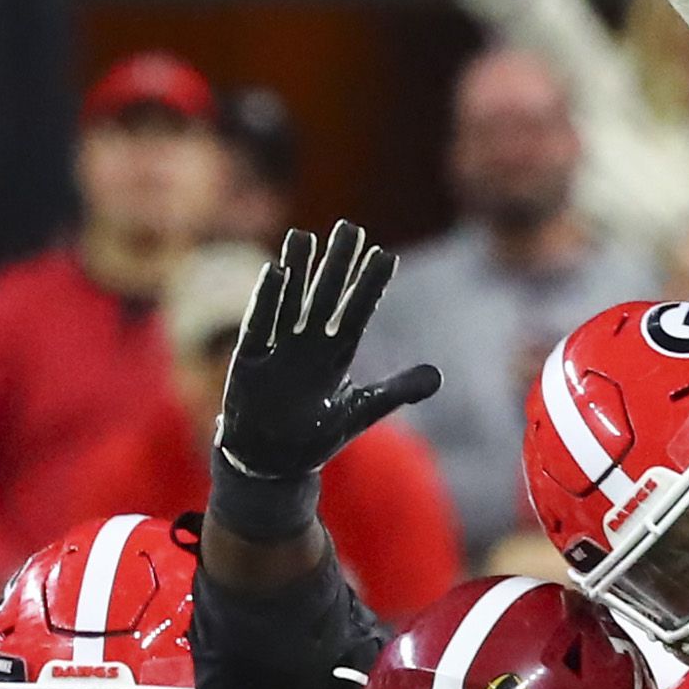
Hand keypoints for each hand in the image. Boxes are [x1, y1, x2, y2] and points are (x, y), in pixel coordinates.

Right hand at [213, 221, 436, 509]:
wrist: (272, 460)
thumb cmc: (316, 434)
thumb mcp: (362, 412)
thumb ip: (397, 391)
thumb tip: (438, 376)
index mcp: (336, 356)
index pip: (356, 313)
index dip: (370, 286)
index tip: (385, 255)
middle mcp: (308, 346)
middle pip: (325, 298)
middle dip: (338, 265)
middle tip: (350, 228)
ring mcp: (278, 350)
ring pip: (290, 303)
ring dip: (297, 272)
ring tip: (304, 237)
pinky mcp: (249, 362)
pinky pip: (259, 326)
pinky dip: (267, 301)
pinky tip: (276, 272)